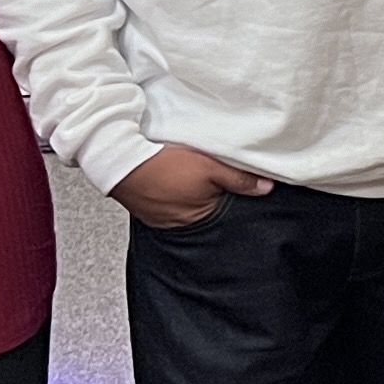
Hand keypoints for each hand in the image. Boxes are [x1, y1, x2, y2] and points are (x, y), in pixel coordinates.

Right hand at [110, 143, 275, 229]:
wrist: (117, 159)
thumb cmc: (160, 165)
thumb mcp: (209, 167)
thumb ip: (239, 178)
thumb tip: (266, 188)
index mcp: (201, 218)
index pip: (231, 212)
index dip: (238, 199)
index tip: (245, 187)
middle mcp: (182, 224)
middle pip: (212, 211)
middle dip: (219, 198)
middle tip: (220, 182)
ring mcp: (164, 218)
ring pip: (191, 206)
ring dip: (197, 194)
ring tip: (197, 179)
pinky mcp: (150, 208)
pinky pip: (172, 203)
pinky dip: (177, 193)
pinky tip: (177, 180)